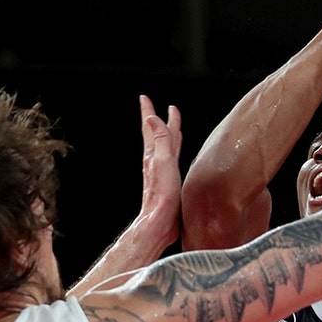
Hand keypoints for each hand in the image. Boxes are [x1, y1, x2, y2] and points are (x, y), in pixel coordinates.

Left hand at [139, 96, 182, 247]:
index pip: (152, 128)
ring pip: (166, 147)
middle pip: (157, 135)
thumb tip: (151, 118)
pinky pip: (172, 159)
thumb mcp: (163, 162)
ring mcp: (161, 172)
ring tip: (172, 127)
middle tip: (159, 108)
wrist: (159, 222)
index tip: (145, 98)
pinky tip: (177, 155)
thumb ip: (160, 139)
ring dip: (168, 135)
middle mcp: (156, 162)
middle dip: (159, 121)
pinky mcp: (168, 182)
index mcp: (154, 155)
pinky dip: (175, 151)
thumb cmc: (162, 196)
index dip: (150, 112)